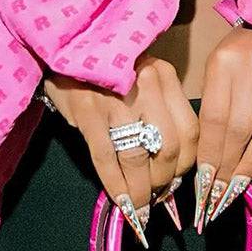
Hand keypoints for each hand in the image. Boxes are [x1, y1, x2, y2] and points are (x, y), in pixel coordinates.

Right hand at [42, 55, 198, 246]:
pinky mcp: (87, 111)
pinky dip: (115, 184)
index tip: (176, 180)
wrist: (62, 47)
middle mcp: (145, 85)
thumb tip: (170, 164)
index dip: (185, 165)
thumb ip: (160, 110)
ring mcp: (116, 99)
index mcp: (164, 76)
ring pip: (138, 157)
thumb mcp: (141, 78)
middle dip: (164, 181)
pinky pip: (106, 158)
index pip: (189, 131)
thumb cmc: (106, 69)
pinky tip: (120, 200)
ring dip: (141, 189)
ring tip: (139, 203)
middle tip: (156, 195)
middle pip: (168, 148)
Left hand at [194, 26, 251, 230]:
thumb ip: (213, 106)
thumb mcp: (215, 69)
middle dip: (226, 166)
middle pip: (239, 128)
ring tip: (237, 188)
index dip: (209, 153)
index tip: (203, 182)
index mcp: (225, 62)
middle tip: (217, 195)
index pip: (214, 118)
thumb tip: (207, 159)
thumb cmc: (237, 54)